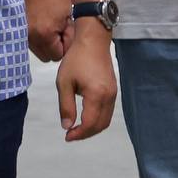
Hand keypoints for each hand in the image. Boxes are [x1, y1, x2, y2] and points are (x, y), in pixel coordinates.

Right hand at [25, 0, 72, 61]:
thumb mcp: (71, 18)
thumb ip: (71, 39)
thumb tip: (69, 52)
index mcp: (44, 34)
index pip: (57, 56)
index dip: (65, 46)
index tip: (66, 33)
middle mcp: (30, 36)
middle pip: (46, 57)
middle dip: (55, 48)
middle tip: (59, 30)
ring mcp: (22, 33)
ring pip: (38, 51)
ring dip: (46, 44)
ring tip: (50, 26)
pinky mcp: (18, 28)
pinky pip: (31, 43)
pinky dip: (38, 38)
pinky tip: (43, 25)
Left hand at [57, 25, 117, 141]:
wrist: (93, 41)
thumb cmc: (76, 59)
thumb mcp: (64, 82)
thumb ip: (66, 106)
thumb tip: (67, 126)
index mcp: (96, 95)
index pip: (90, 124)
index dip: (79, 134)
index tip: (67, 136)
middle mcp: (108, 97)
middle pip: (100, 125)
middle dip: (86, 134)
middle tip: (71, 134)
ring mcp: (113, 94)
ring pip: (106, 120)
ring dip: (92, 128)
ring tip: (77, 128)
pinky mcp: (113, 90)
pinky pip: (108, 112)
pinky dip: (97, 119)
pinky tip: (85, 117)